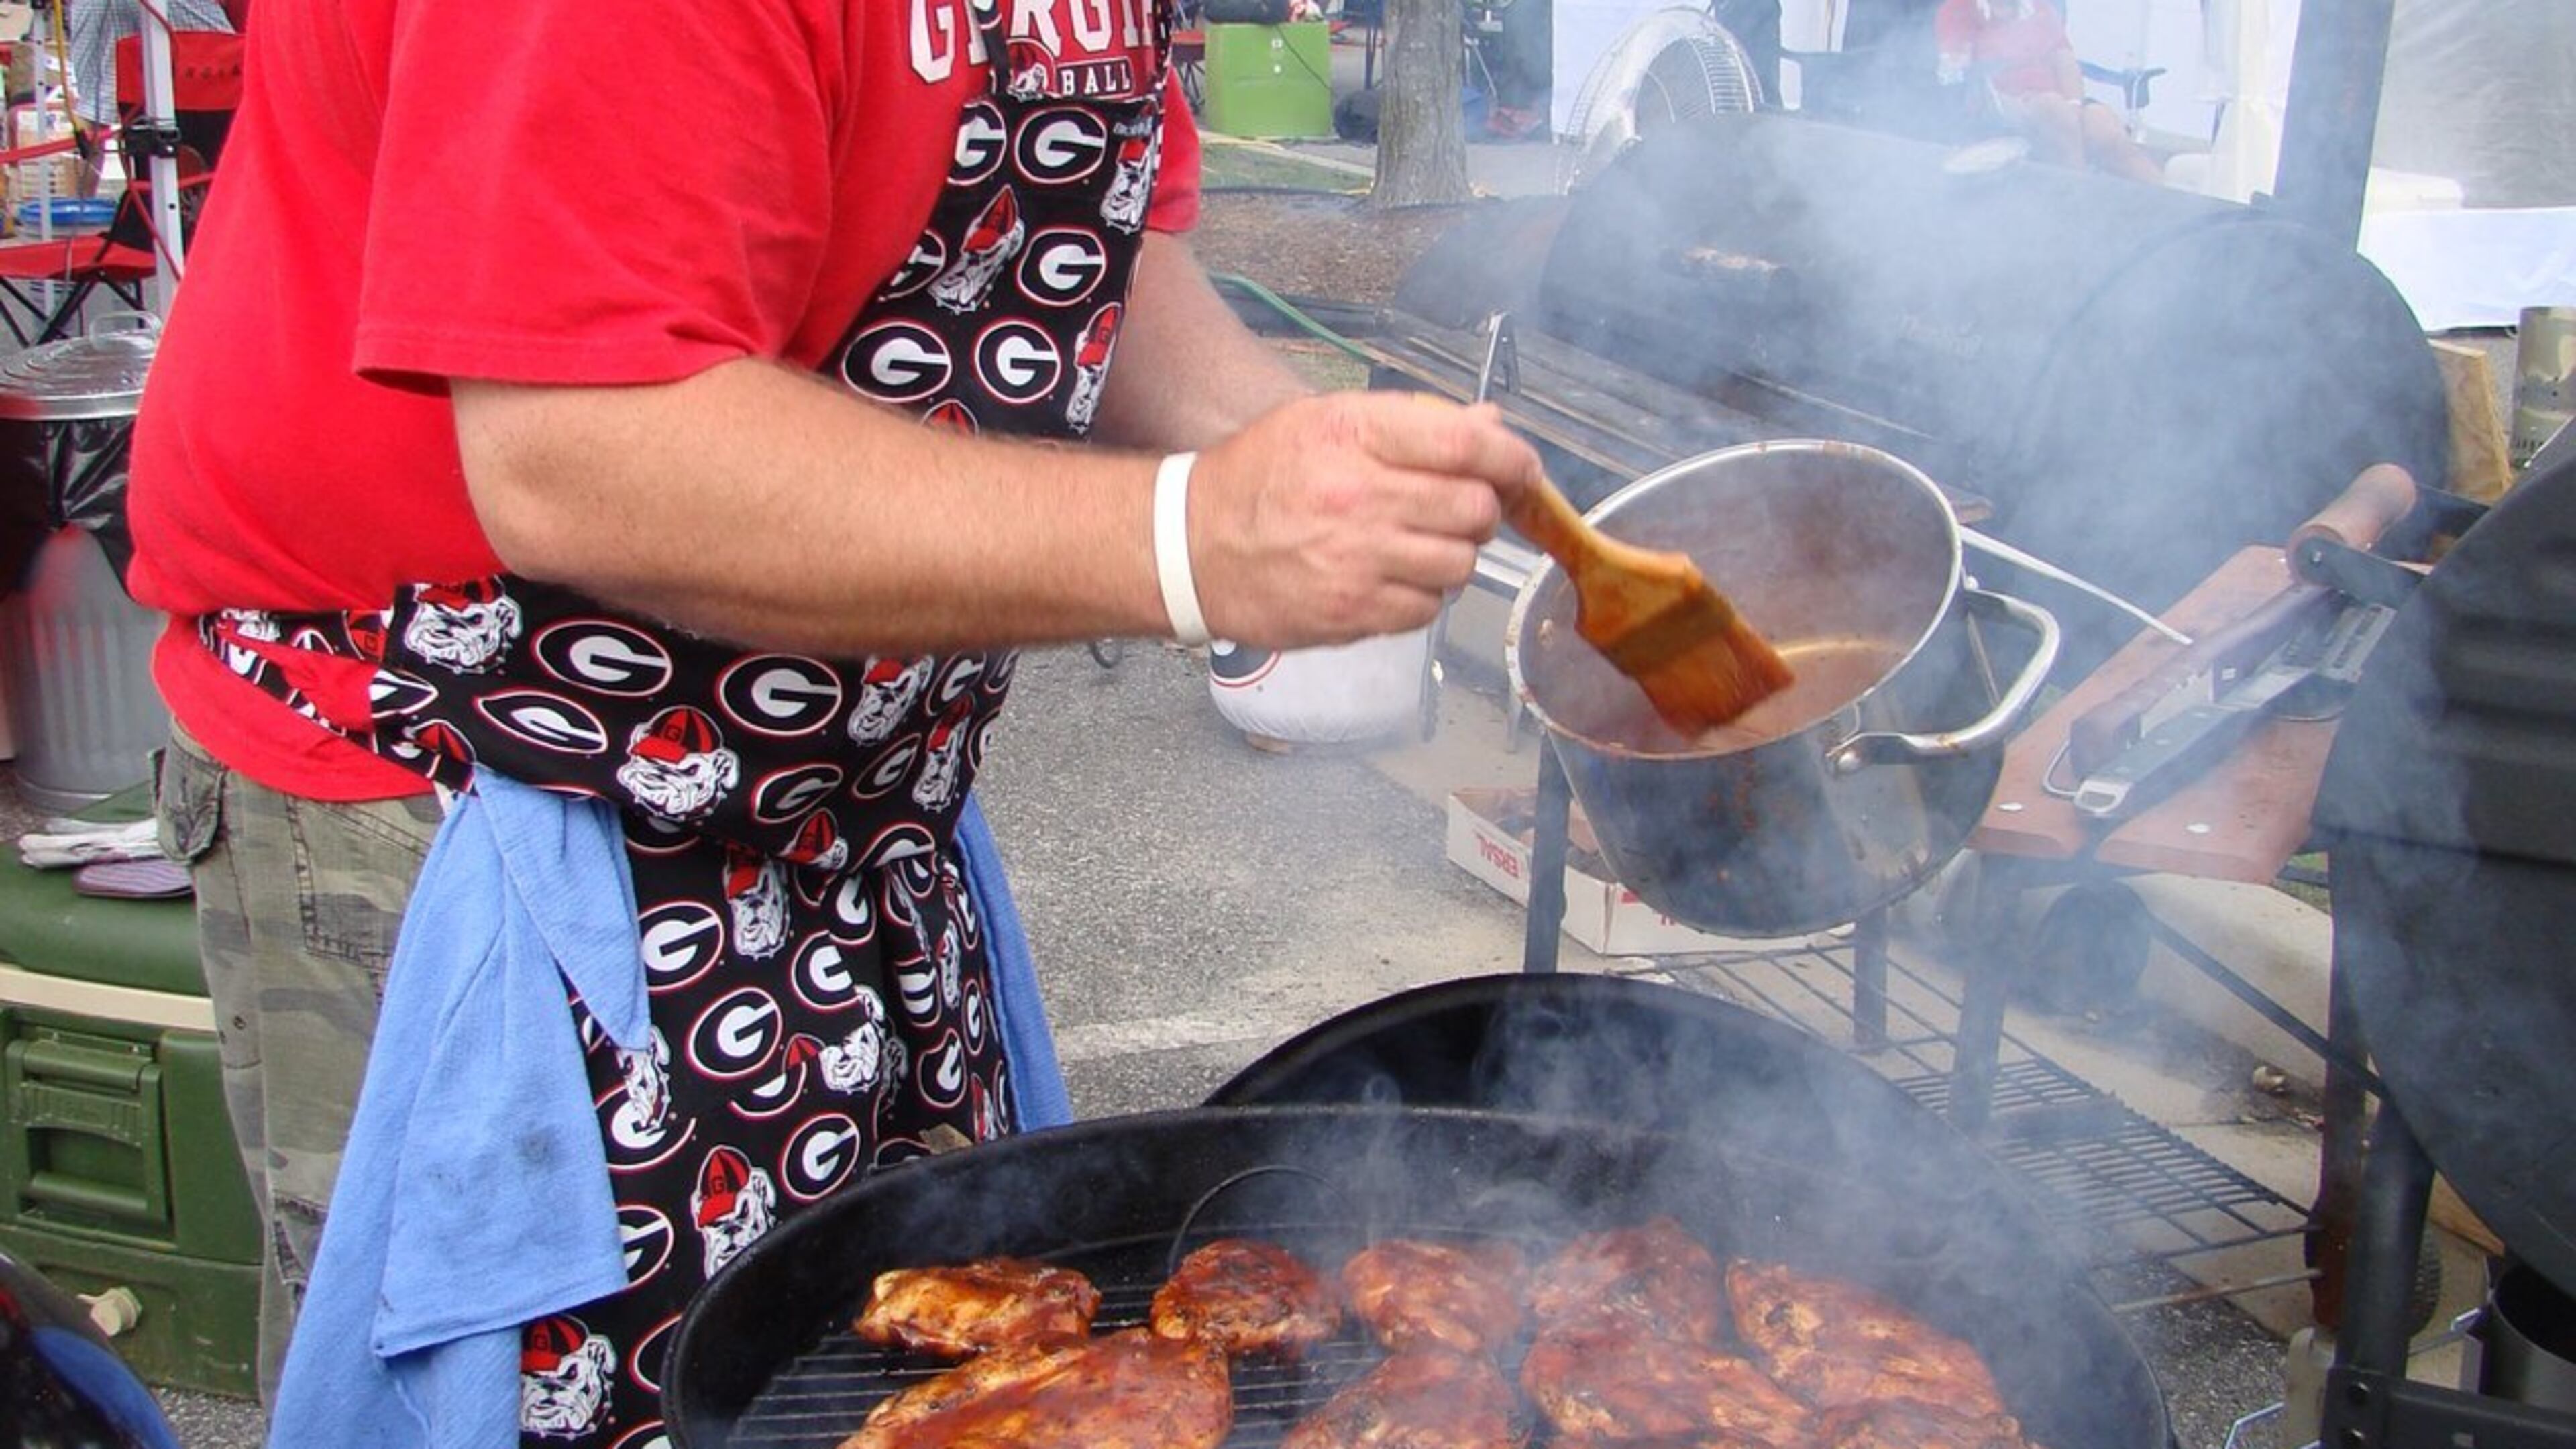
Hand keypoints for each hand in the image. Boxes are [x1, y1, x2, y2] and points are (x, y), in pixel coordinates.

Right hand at [1184, 392, 1541, 648]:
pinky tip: (1391, 578)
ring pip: (1460, 565)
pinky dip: (1422, 596)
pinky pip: (1426, 609)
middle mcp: (1359, 496)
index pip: (1467, 443)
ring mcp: (1356, 561)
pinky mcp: (1352, 614)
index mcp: (1354, 435)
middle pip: (1475, 508)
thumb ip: (1411, 422)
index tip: (1521, 468)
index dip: (1512, 458)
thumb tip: (1490, 423)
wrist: (1190, 548)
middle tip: (1458, 509)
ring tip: (1418, 544)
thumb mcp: (1326, 422)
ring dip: (1453, 556)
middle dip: (1481, 510)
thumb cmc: (1259, 478)